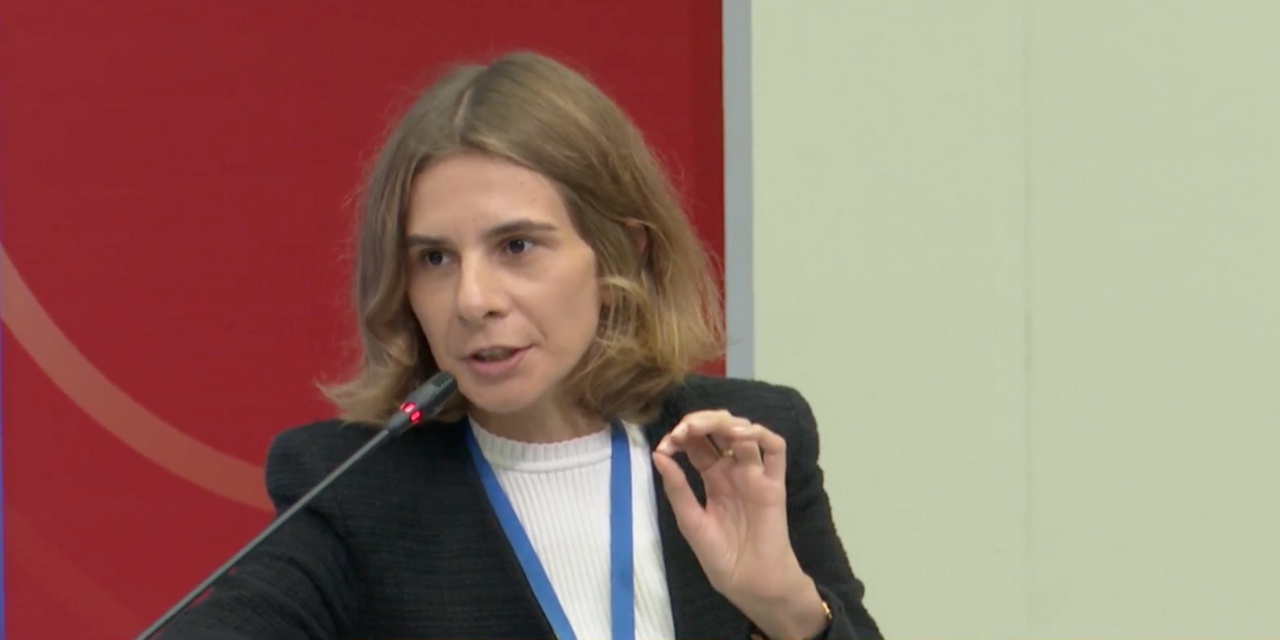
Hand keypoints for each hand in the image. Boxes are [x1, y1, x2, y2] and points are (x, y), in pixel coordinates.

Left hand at [652, 410, 827, 638]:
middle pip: (718, 430)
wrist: (750, 583)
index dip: (681, 436)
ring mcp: (755, 474)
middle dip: (698, 422)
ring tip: (703, 428)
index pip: (697, 443)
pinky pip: (776, 449)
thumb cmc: (721, 557)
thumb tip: (658, 454)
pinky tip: (740, 434)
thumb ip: (677, 489)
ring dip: (723, 422)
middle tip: (682, 431)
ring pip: (744, 432)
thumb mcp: (690, 522)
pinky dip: (760, 434)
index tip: (666, 445)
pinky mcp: (774, 483)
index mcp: (712, 478)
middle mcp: (733, 470)